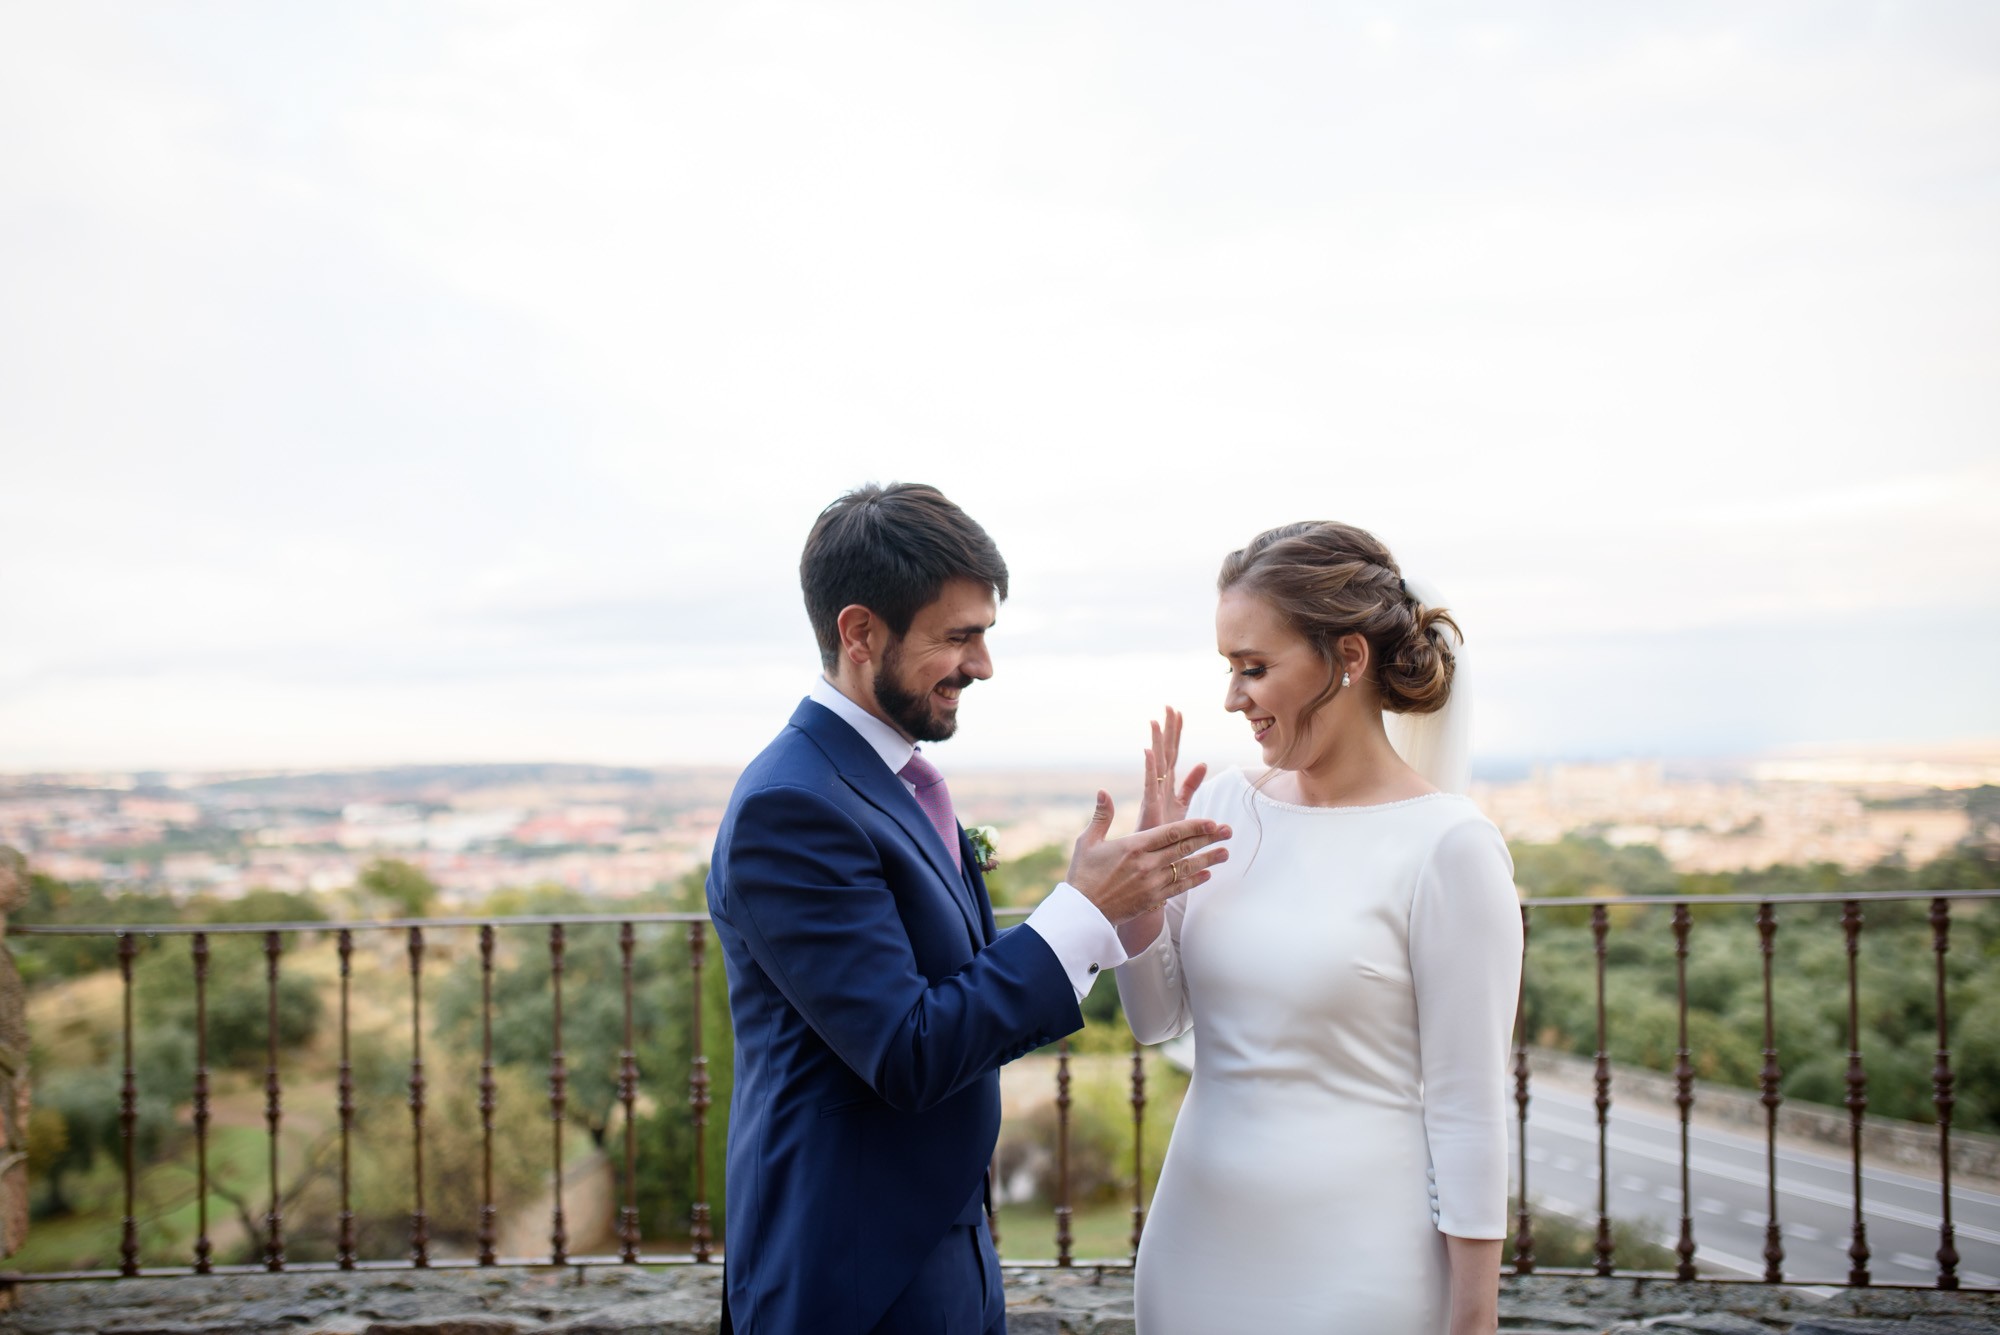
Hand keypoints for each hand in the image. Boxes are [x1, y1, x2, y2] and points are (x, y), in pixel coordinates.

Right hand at [1066, 792, 1229, 926]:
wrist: (1082, 913)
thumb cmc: (1082, 875)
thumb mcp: (1087, 842)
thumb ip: (1101, 816)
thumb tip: (1104, 791)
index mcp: (1133, 846)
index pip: (1172, 832)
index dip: (1195, 826)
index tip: (1211, 821)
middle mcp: (1147, 864)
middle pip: (1184, 848)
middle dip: (1209, 839)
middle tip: (1228, 831)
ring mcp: (1151, 883)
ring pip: (1186, 868)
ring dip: (1208, 860)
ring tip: (1226, 853)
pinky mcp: (1152, 899)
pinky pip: (1179, 888)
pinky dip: (1194, 881)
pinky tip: (1207, 875)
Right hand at [1138, 706, 1206, 832]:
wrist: (1147, 862)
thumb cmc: (1161, 835)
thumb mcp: (1181, 806)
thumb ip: (1190, 785)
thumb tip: (1204, 763)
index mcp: (1165, 787)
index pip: (1172, 755)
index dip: (1175, 734)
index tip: (1178, 712)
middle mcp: (1157, 788)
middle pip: (1165, 755)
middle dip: (1167, 731)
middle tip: (1169, 707)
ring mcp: (1152, 797)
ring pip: (1156, 765)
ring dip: (1156, 743)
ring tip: (1156, 721)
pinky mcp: (1149, 809)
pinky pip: (1150, 786)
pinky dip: (1150, 769)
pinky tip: (1149, 752)